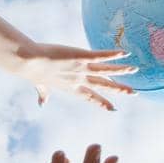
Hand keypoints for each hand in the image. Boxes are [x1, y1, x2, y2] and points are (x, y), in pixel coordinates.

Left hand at [14, 41, 136, 109]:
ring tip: (134, 69)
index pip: (90, 96)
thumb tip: (41, 103)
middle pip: (103, 85)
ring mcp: (81, 69)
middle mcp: (79, 80)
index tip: (112, 108)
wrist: (28, 62)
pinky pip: (100, 56)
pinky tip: (124, 53)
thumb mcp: (40, 85)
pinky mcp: (80, 57)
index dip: (101, 102)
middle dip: (119, 90)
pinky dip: (112, 55)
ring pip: (105, 71)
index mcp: (71, 87)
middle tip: (134, 93)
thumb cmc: (32, 72)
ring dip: (121, 71)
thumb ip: (44, 94)